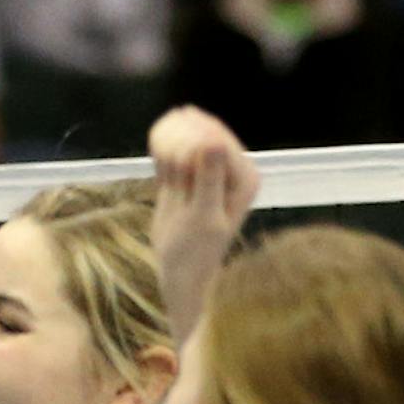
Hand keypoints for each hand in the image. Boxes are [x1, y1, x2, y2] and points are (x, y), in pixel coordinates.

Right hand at [148, 105, 258, 341]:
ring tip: (163, 173)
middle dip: (178, 143)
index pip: (216, 139)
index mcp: (244, 176)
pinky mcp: (190, 171)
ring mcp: (210, 167)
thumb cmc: (194, 253)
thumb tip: (213, 140)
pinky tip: (158, 159)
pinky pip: (175, 145)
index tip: (173, 168)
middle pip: (202, 130)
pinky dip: (163, 145)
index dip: (190, 144)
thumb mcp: (203, 219)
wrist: (180, 274)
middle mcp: (232, 167)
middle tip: (167, 179)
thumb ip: (209, 178)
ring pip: (186, 133)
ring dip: (168, 143)